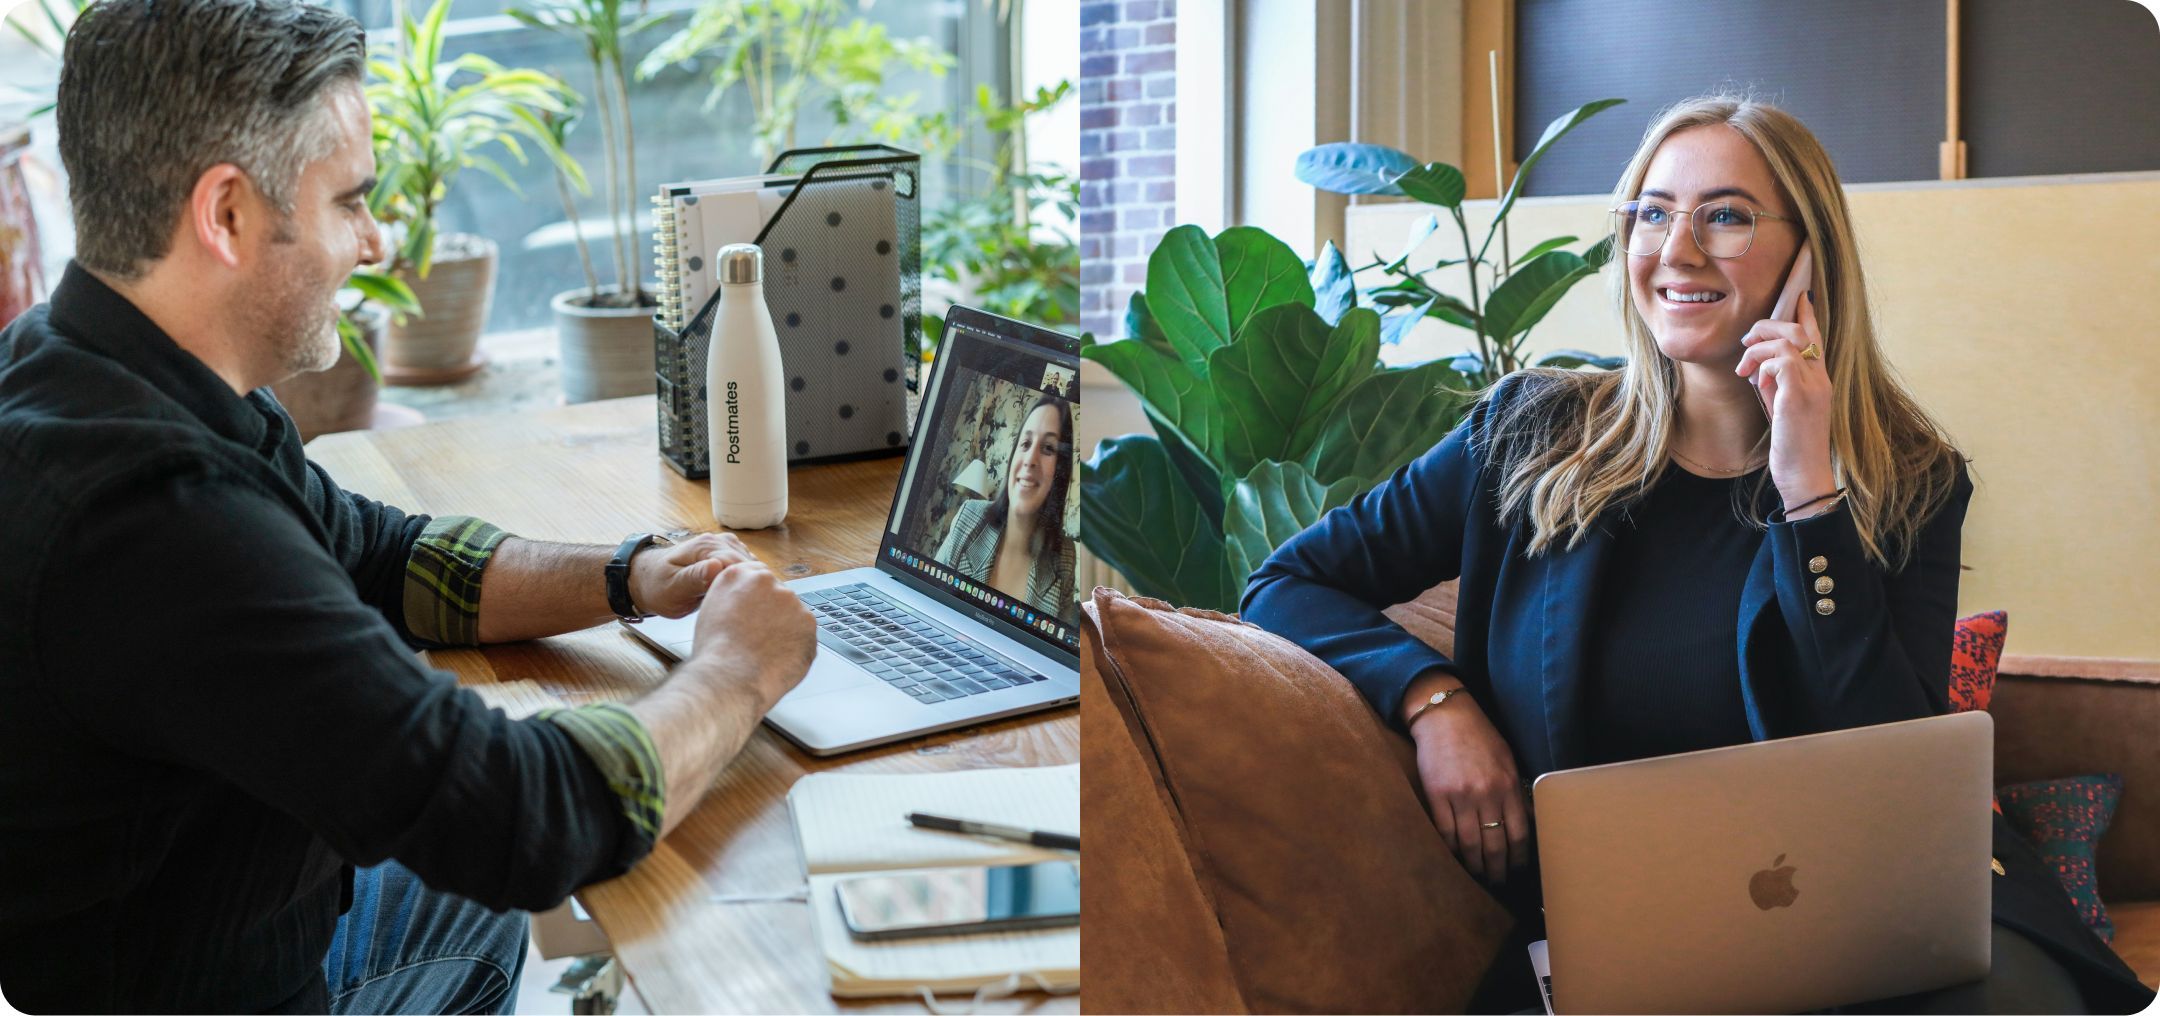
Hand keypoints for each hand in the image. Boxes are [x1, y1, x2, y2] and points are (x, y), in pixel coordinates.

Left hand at [628, 533, 756, 618]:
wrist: (647, 580)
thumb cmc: (657, 586)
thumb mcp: (673, 588)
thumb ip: (695, 577)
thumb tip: (717, 567)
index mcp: (706, 546)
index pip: (740, 565)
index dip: (746, 587)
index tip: (747, 607)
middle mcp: (718, 541)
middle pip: (749, 565)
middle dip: (752, 587)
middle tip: (748, 611)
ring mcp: (724, 546)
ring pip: (752, 567)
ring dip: (751, 585)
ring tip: (745, 606)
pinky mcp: (727, 555)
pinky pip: (746, 568)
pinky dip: (747, 582)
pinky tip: (741, 597)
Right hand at [688, 559, 815, 709]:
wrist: (730, 677)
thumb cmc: (715, 653)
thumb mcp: (711, 611)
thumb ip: (732, 597)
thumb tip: (746, 602)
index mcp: (739, 575)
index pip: (757, 576)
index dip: (758, 598)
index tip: (758, 612)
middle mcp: (767, 581)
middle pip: (778, 594)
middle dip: (773, 614)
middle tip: (759, 638)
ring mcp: (791, 601)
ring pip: (793, 614)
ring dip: (785, 629)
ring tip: (765, 652)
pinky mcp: (808, 622)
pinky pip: (804, 633)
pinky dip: (796, 645)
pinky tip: (778, 658)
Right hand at [1402, 672, 1531, 884]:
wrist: (1445, 716)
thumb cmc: (1479, 737)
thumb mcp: (1507, 760)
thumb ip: (1514, 791)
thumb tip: (1524, 821)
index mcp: (1508, 786)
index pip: (1519, 835)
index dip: (1519, 859)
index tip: (1517, 870)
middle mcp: (1487, 794)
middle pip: (1495, 845)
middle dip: (1497, 869)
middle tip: (1497, 883)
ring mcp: (1461, 796)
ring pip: (1470, 844)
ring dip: (1474, 865)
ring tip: (1476, 875)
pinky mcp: (1437, 795)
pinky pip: (1445, 831)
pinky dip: (1451, 849)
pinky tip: (1455, 857)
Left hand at [1735, 292, 1836, 506]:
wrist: (1804, 475)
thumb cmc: (1791, 446)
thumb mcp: (1782, 408)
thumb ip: (1776, 384)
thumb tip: (1760, 367)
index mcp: (1819, 379)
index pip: (1816, 337)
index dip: (1806, 314)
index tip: (1799, 295)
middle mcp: (1821, 378)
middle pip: (1799, 330)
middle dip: (1768, 326)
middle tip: (1746, 342)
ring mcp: (1813, 386)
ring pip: (1788, 341)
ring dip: (1759, 348)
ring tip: (1744, 367)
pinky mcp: (1799, 397)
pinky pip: (1781, 361)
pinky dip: (1763, 365)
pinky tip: (1756, 381)